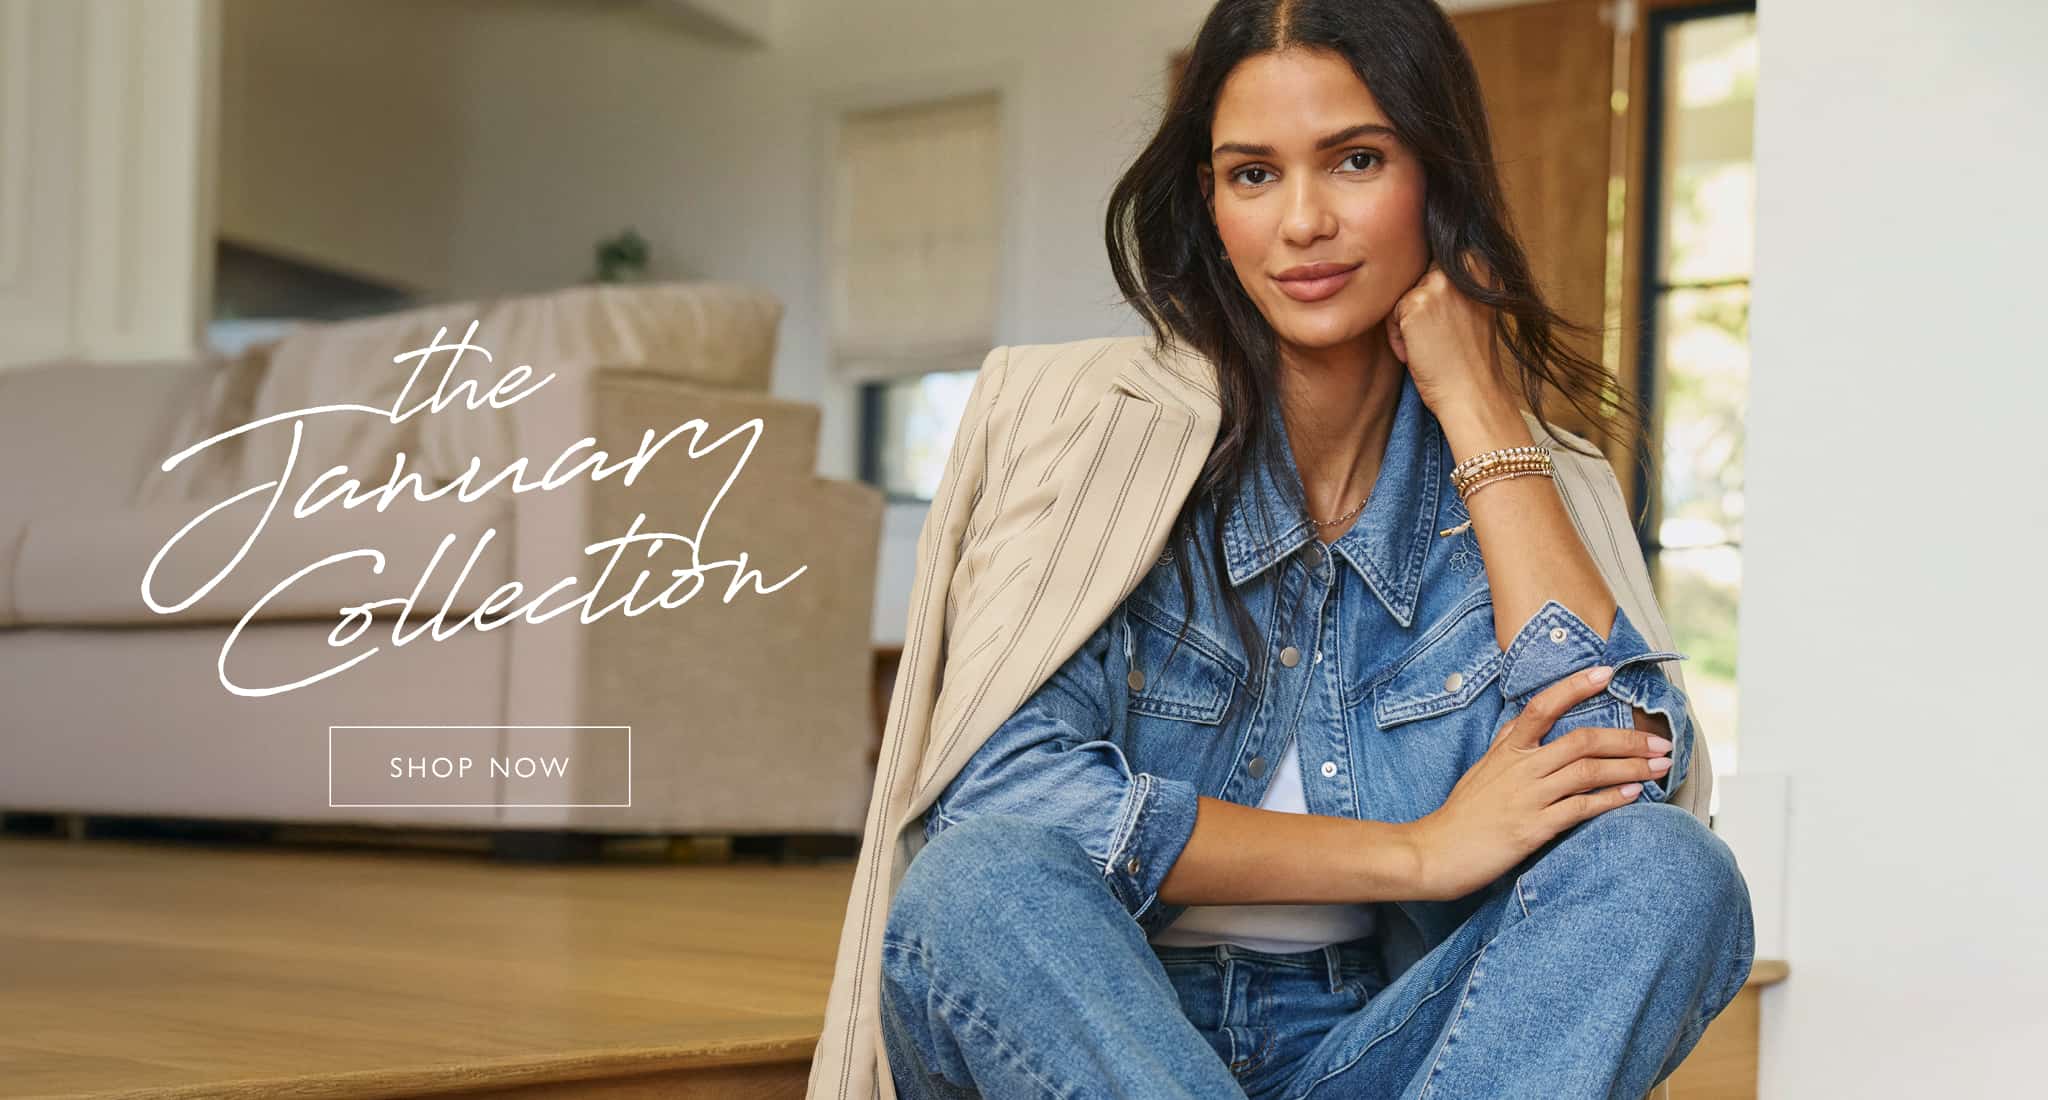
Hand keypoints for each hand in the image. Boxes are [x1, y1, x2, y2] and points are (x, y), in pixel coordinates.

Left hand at [1385, 251, 1513, 415]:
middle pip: (1416, 278)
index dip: (1433, 299)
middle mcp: (1462, 265)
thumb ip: (1453, 281)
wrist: (1472, 391)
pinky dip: (1397, 337)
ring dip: (1407, 324)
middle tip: (1438, 339)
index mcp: (1479, 262)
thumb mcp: (1473, 305)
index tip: (1448, 325)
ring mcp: (1438, 281)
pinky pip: (1391, 313)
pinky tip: (1417, 355)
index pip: (1434, 264)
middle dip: (1419, 308)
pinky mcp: (1416, 301)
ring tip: (1430, 348)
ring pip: (1402, 295)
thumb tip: (1415, 266)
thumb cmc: (1469, 356)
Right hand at [1404, 666, 1674, 902]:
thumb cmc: (1461, 814)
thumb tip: (1526, 720)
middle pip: (1581, 740)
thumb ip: (1508, 744)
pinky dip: (1610, 799)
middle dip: (1627, 739)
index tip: (1606, 673)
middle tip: (1661, 742)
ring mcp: (1527, 797)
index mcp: (1507, 750)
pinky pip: (1580, 808)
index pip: (1542, 706)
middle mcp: (1519, 768)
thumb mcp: (1482, 769)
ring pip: (1587, 771)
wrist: (1435, 852)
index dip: (1574, 687)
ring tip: (1659, 768)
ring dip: (1630, 768)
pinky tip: (1632, 796)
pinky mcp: (1533, 828)